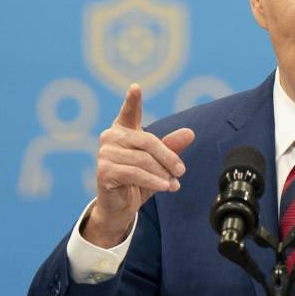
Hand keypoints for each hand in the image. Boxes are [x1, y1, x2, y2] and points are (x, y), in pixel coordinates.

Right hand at [82, 83, 195, 246]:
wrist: (120, 208)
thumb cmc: (138, 181)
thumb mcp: (158, 163)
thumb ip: (171, 147)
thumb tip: (190, 133)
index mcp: (123, 130)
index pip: (129, 112)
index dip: (133, 100)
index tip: (136, 87)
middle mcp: (110, 137)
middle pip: (148, 141)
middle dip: (168, 157)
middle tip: (182, 171)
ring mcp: (104, 153)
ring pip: (143, 160)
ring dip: (162, 174)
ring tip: (173, 184)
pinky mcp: (104, 171)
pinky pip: (135, 173)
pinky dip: (154, 181)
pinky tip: (165, 187)